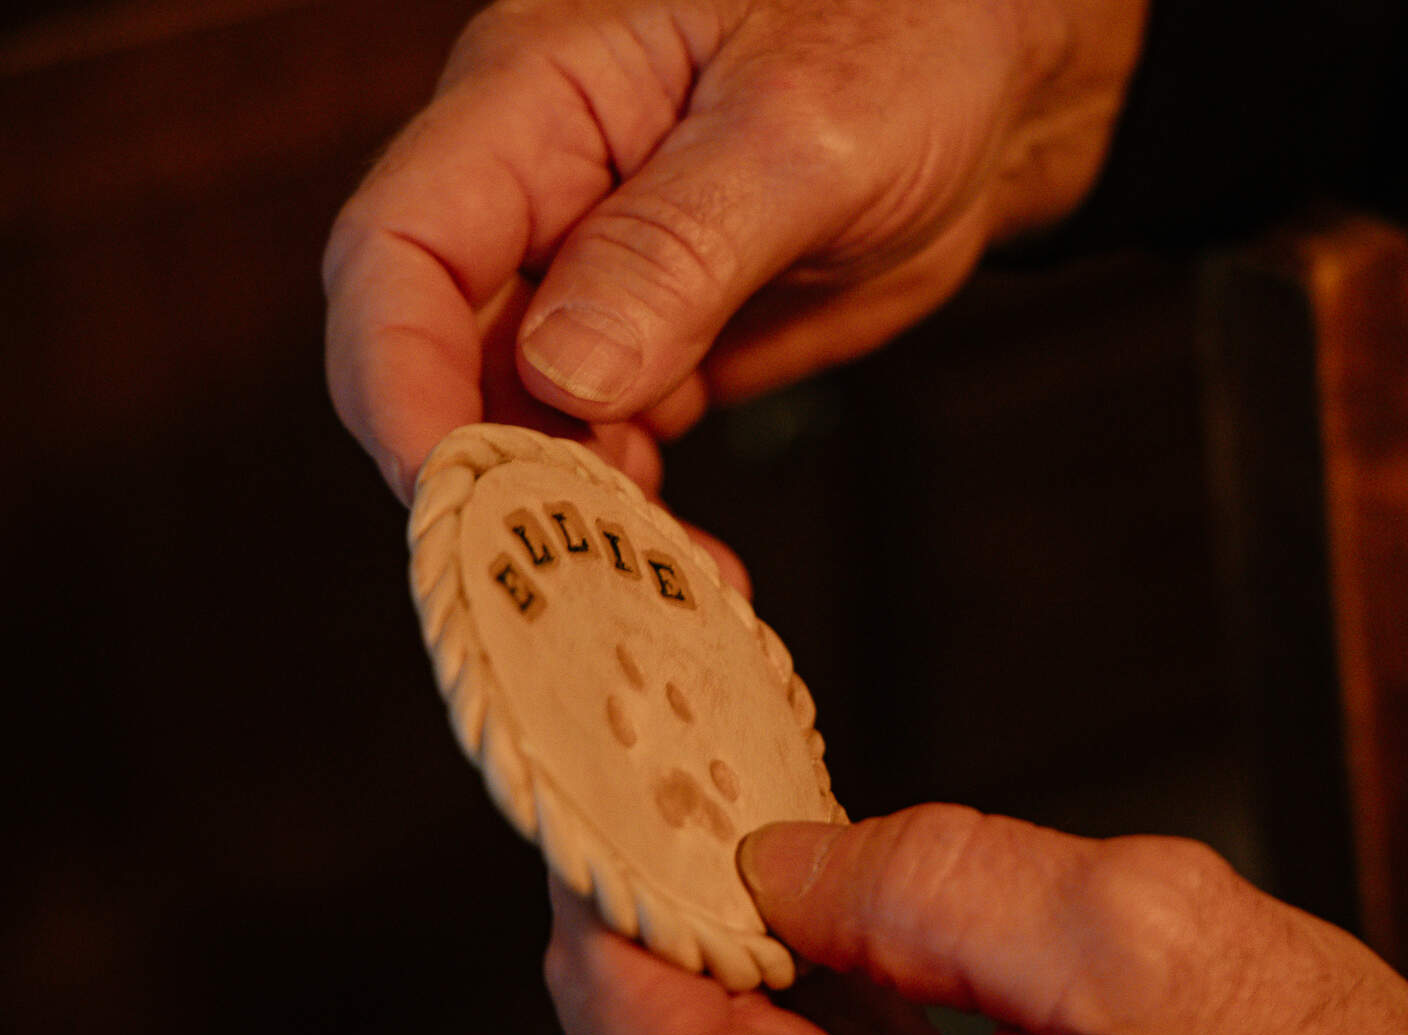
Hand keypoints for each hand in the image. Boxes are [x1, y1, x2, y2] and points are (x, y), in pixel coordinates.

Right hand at [323, 0, 1147, 500]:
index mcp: (536, 100)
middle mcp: (540, 192)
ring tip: (664, 585)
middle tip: (585, 578)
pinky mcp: (655, 342)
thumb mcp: (803, 131)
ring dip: (577, 517)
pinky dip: (638, 516)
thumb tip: (565, 372)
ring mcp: (593, 275)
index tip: (457, 498)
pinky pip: (607, 445)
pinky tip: (695, 566)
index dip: (399, 383)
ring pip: (526, 421)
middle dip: (499, 477)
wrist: (987, 82)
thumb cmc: (901, 41)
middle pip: (446, 356)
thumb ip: (678, 244)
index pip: (400, 249)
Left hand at [545, 804, 1407, 1034]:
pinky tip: (814, 923)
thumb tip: (778, 862)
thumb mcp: (1143, 947)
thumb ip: (939, 883)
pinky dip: (797, 1006)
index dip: (612, 902)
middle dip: (664, 912)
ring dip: (724, 954)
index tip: (595, 793)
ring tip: (730, 831)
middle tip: (663, 783)